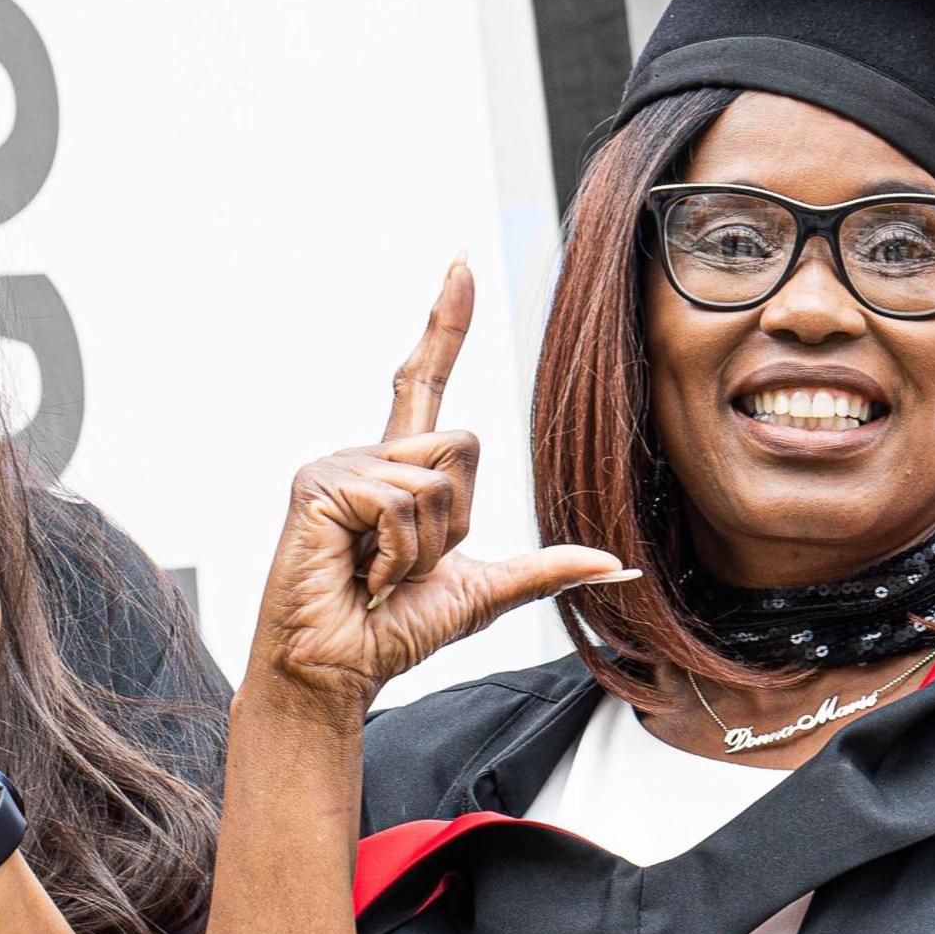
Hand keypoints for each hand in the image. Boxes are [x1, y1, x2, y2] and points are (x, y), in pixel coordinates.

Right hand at [246, 259, 628, 718]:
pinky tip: (363, 576)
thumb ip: (544, 569)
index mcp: (402, 468)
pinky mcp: (320, 487)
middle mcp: (368, 454)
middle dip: (457, 522)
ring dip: (428, 545)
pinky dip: (401, 555)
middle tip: (407, 566)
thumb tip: (614, 564)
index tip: (460, 263)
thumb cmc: (395, 632)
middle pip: (464, 445)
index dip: (446, 322)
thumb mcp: (485, 592)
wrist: (342, 670)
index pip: (426, 379)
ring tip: (380, 573)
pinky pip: (403, 502)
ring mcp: (339, 466)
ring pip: (438, 477)